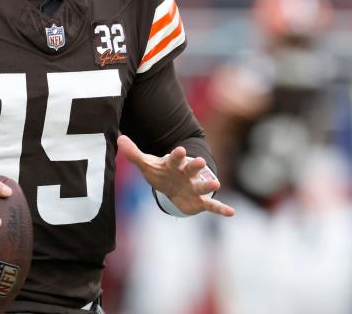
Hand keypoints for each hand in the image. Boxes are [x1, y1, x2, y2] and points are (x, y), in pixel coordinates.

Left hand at [118, 135, 234, 216]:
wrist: (172, 187)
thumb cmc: (160, 173)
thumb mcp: (146, 164)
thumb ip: (134, 153)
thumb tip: (119, 139)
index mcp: (174, 164)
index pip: (175, 158)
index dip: (177, 155)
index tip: (179, 150)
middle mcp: (187, 174)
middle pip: (191, 169)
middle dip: (195, 166)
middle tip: (200, 161)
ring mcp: (194, 187)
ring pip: (202, 186)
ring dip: (208, 185)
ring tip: (216, 184)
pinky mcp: (200, 201)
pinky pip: (211, 205)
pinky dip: (221, 209)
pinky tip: (232, 212)